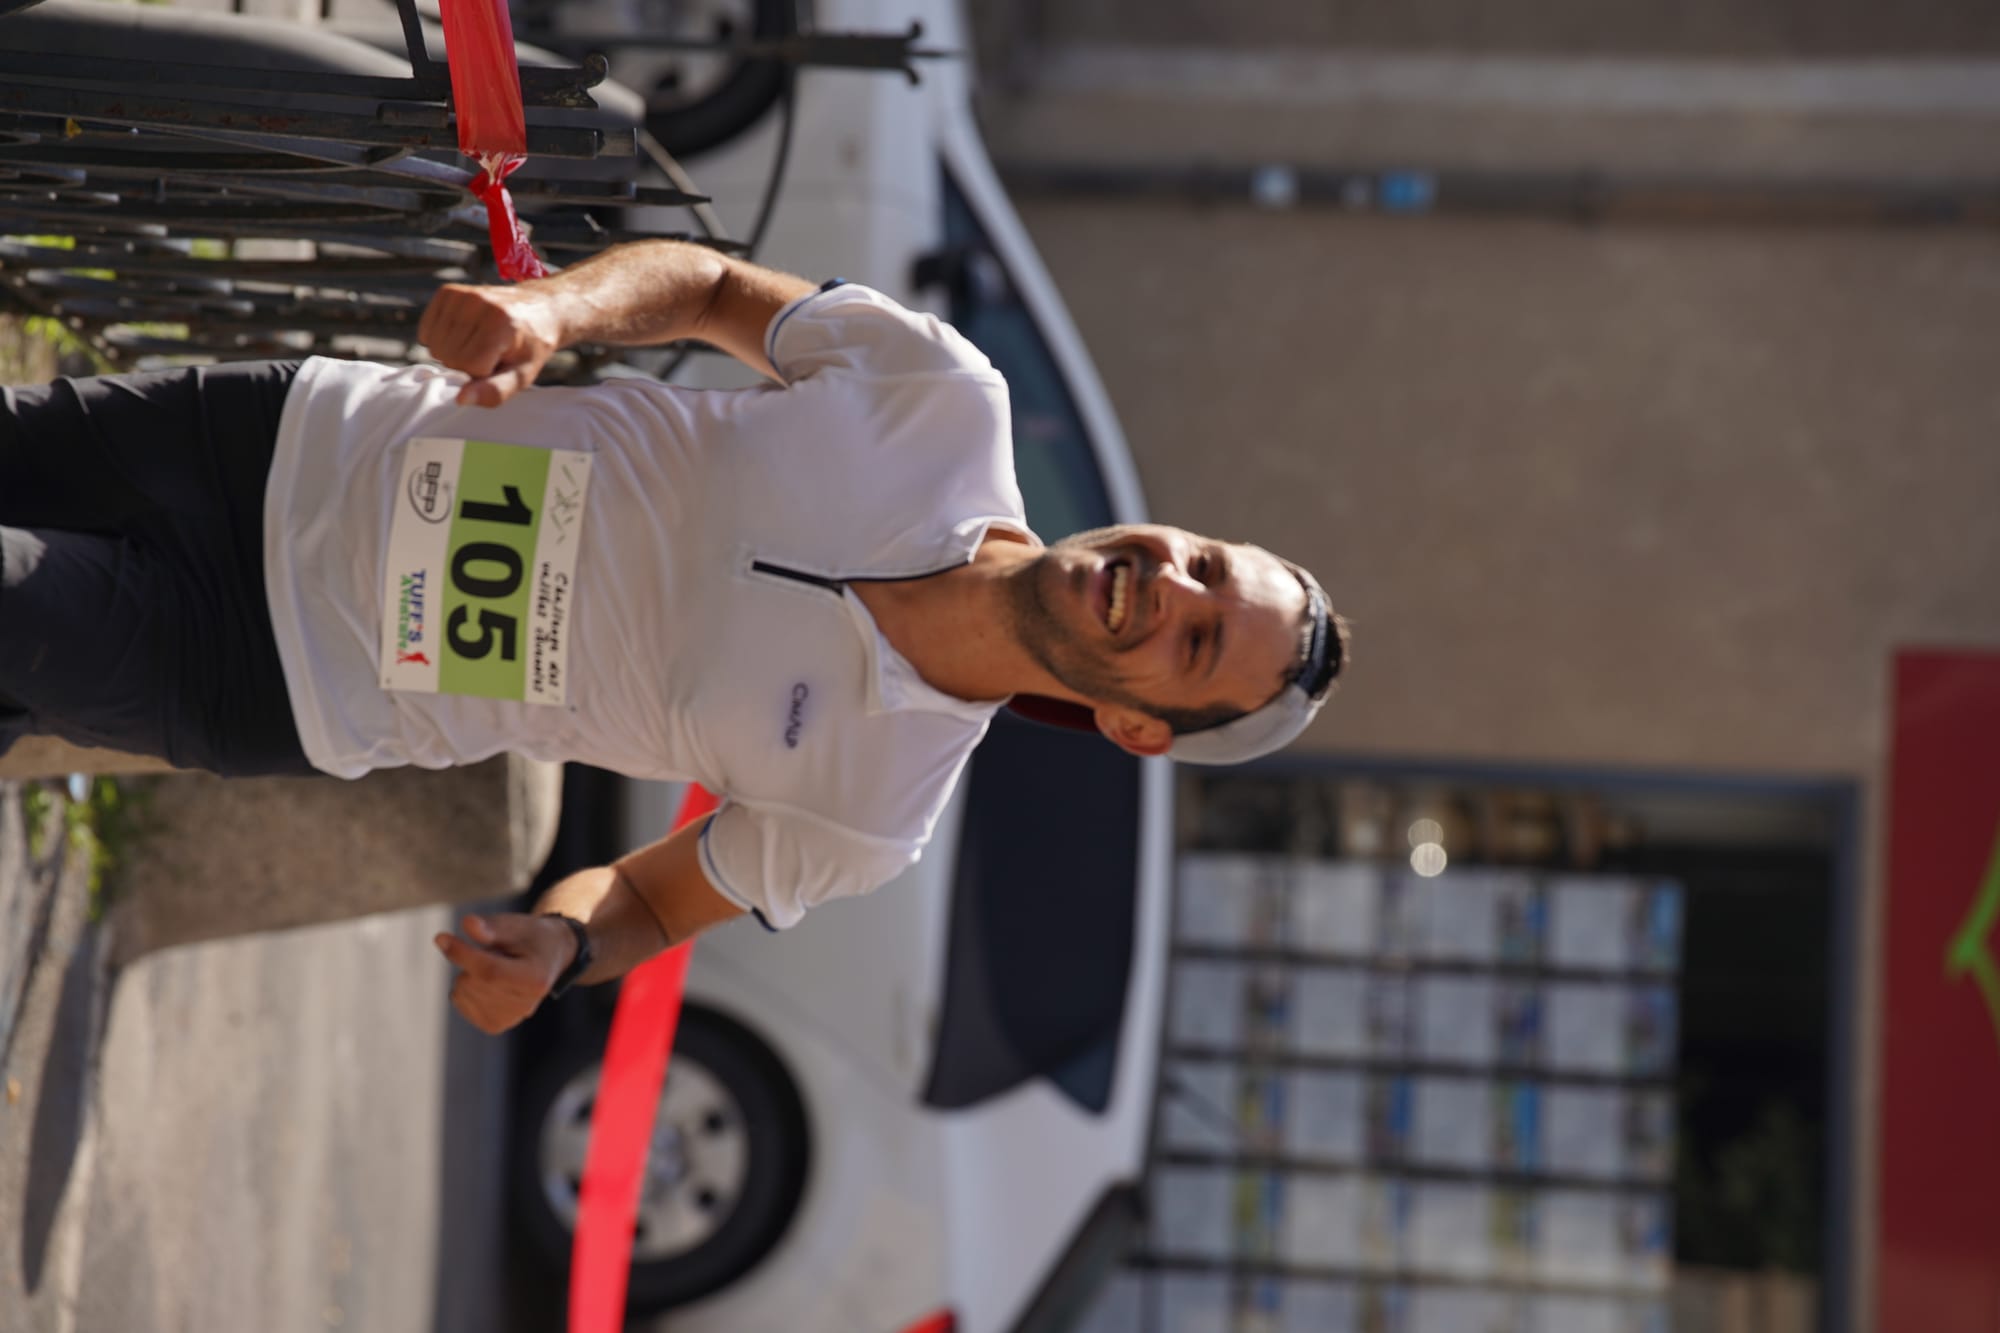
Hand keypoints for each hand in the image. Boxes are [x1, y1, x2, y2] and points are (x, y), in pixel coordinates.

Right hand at [416, 283, 564, 407]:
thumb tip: (460, 400)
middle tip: (489, 352)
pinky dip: (441, 339)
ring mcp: (461, 294)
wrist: (538, 308)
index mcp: (501, 325)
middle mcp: (479, 303)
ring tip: (478, 342)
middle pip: (449, 357)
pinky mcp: (447, 291)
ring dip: (453, 352)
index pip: (468, 367)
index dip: (482, 373)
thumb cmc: (528, 347)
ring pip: (435, 347)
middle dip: (466, 364)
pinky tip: (463, 333)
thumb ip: (494, 391)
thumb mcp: (522, 375)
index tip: (499, 362)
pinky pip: (426, 332)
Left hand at [434, 912, 575, 1034]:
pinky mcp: (493, 1025)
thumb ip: (493, 926)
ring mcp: (509, 1019)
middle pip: (474, 982)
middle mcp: (525, 1006)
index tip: (441, 938)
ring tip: (495, 965)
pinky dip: (465, 985)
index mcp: (536, 980)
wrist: (549, 958)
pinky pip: (459, 1000)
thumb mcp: (518, 925)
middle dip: (470, 959)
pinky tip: (487, 980)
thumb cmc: (532, 938)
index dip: (463, 954)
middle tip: (495, 950)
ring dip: (469, 972)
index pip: (491, 971)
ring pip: (463, 991)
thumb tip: (467, 923)